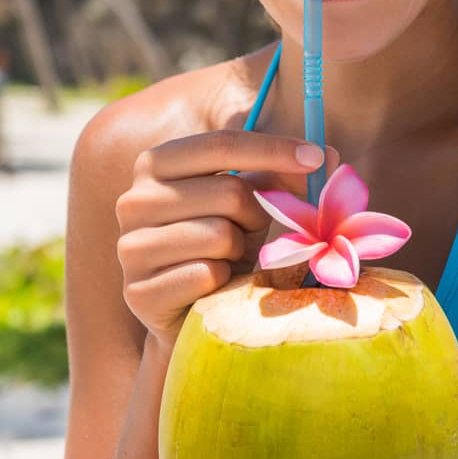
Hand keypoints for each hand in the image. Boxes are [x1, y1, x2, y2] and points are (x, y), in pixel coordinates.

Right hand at [116, 129, 339, 350]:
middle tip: (256, 231)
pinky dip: (224, 282)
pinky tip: (215, 288)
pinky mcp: (138, 292)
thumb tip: (327, 156)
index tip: (316, 158)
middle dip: (258, 214)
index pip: (221, 144)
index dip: (273, 148)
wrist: (195, 314)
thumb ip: (283, 175)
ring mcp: (130, 247)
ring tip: (229, 259)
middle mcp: (133, 200)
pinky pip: (205, 275)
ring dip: (240, 250)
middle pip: (228, 191)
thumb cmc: (226, 246)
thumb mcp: (253, 204)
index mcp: (156, 164)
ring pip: (218, 235)